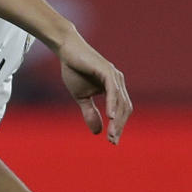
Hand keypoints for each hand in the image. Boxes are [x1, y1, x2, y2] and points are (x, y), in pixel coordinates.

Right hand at [56, 28, 131, 143]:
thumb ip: (90, 112)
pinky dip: (112, 104)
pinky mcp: (107, 70)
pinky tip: (110, 116)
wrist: (66, 50)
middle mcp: (118, 82)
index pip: (121, 111)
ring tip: (111, 133)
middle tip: (113, 141)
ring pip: (121, 102)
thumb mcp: (81, 97)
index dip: (118, 126)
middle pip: (125, 108)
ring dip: (117, 120)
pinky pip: (113, 90)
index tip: (112, 141)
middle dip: (120, 126)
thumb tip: (97, 132)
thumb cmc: (74, 70)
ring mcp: (114, 75)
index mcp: (114, 88)